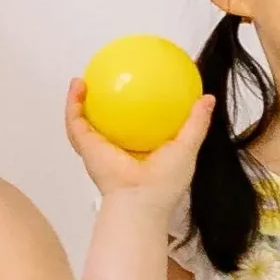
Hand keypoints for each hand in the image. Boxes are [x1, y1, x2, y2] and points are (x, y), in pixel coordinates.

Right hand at [64, 81, 210, 202]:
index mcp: (139, 149)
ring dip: (79, 100)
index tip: (139, 85)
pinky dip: (73, 102)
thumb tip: (207, 98)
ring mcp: (98, 148)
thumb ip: (196, 123)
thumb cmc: (164, 183)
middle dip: (103, 102)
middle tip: (109, 80)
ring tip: (83, 79)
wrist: (140, 200)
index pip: (135, 124)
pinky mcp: (86, 146)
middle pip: (106, 121)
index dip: (135, 107)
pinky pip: (75, 121)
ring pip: (84, 120)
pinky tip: (78, 85)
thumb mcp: (187, 147)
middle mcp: (116, 148)